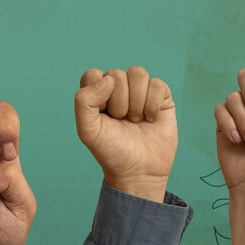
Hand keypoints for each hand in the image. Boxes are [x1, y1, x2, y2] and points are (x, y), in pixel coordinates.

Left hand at [74, 66, 176, 201]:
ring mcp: (140, 91)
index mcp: (97, 94)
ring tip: (135, 120)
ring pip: (138, 73)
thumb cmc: (111, 150)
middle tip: (121, 121)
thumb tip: (108, 79)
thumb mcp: (88, 131)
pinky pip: (157, 84)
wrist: (139, 171)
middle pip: (117, 74)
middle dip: (119, 103)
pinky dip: (153, 105)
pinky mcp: (161, 96)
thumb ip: (84, 102)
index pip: (93, 75)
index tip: (102, 114)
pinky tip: (150, 119)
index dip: (98, 94)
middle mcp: (118, 88)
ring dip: (137, 102)